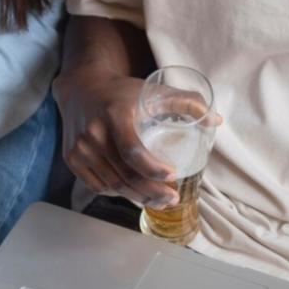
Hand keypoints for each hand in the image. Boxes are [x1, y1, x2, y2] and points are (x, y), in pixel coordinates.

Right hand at [54, 69, 219, 207]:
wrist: (81, 88)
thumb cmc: (123, 92)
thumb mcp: (154, 91)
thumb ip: (187, 102)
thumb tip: (216, 120)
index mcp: (114, 115)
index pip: (132, 150)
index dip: (152, 169)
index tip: (173, 177)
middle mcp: (93, 133)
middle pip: (124, 174)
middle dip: (151, 191)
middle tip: (172, 198)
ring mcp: (80, 148)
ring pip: (112, 184)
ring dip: (137, 197)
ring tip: (159, 200)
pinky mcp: (72, 159)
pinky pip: (98, 185)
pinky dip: (118, 192)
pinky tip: (134, 192)